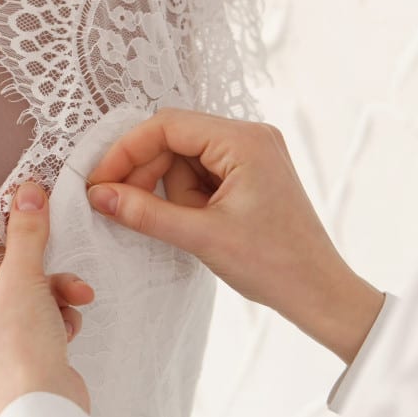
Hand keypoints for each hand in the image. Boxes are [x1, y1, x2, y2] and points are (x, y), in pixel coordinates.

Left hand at [0, 182, 94, 416]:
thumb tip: (28, 191)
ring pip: (29, 284)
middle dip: (39, 257)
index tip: (31, 193)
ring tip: (76, 294)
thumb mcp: (22, 280)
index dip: (2, 214)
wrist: (46, 412)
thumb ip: (26, 232)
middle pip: (4, 260)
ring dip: (57, 285)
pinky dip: (59, 311)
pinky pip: (42, 309)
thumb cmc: (17, 350)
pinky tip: (70, 324)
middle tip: (58, 230)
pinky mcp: (22, 343)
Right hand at [85, 108, 383, 363]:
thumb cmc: (273, 265)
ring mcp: (252, 154)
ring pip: (185, 159)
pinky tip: (198, 224)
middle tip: (126, 210)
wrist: (318, 291)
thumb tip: (100, 195)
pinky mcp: (250, 174)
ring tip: (192, 228)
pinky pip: (202, 173)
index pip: (167, 125)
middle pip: (174, 140)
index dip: (127, 151)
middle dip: (149, 175)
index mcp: (243, 141)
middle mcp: (250, 137)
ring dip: (174, 193)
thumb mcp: (201, 237)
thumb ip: (145, 212)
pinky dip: (188, 198)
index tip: (101, 183)